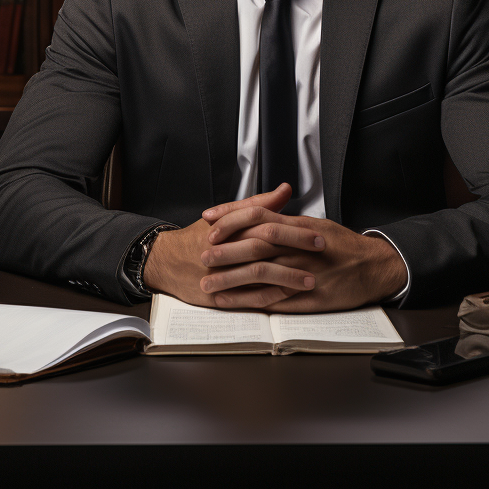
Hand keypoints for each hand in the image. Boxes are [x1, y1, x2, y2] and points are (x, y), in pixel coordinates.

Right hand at [142, 184, 320, 306]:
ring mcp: (223, 272)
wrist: (167, 262)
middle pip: (266, 246)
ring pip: (260, 273)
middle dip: (296, 249)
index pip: (266, 222)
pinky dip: (271, 296)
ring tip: (312, 279)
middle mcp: (227, 248)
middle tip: (321, 252)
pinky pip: (248, 298)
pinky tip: (289, 296)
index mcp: (230, 227)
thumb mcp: (226, 216)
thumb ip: (257, 204)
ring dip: (288, 277)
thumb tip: (284, 190)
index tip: (318, 233)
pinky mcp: (220, 294)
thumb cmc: (199, 237)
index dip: (294, 229)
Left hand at [200, 194, 407, 311]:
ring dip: (230, 278)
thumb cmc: (344, 246)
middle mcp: (298, 247)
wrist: (374, 267)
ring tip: (208, 283)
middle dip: (225, 250)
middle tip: (202, 255)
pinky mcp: (307, 297)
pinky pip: (273, 299)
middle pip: (254, 243)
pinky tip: (231, 301)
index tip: (209, 221)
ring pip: (260, 273)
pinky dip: (249, 300)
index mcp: (298, 226)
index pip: (258, 214)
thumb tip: (261, 211)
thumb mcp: (315, 225)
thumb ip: (287, 219)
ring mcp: (302, 272)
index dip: (231, 217)